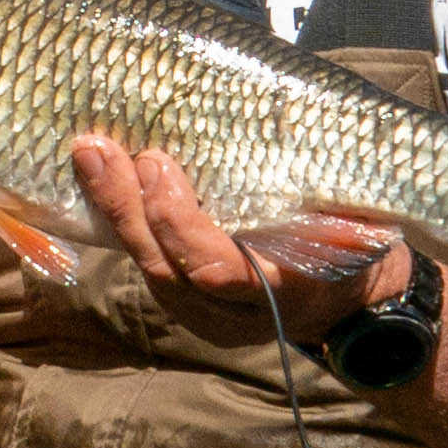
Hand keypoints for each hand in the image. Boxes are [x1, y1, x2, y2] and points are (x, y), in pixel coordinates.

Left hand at [68, 135, 407, 341]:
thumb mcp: (359, 220)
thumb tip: (310, 133)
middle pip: (166, 269)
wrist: (351, 301)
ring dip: (112, 209)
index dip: (179, 222)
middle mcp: (236, 313)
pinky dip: (119, 220)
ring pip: (148, 267)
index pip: (216, 270)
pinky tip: (98, 178)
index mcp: (286, 289)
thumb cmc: (357, 239)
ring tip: (89, 153)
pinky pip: (146, 262)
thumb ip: (327, 197)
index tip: (158, 164)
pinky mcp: (185, 301)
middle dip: (127, 208)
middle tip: (100, 149)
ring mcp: (205, 314)